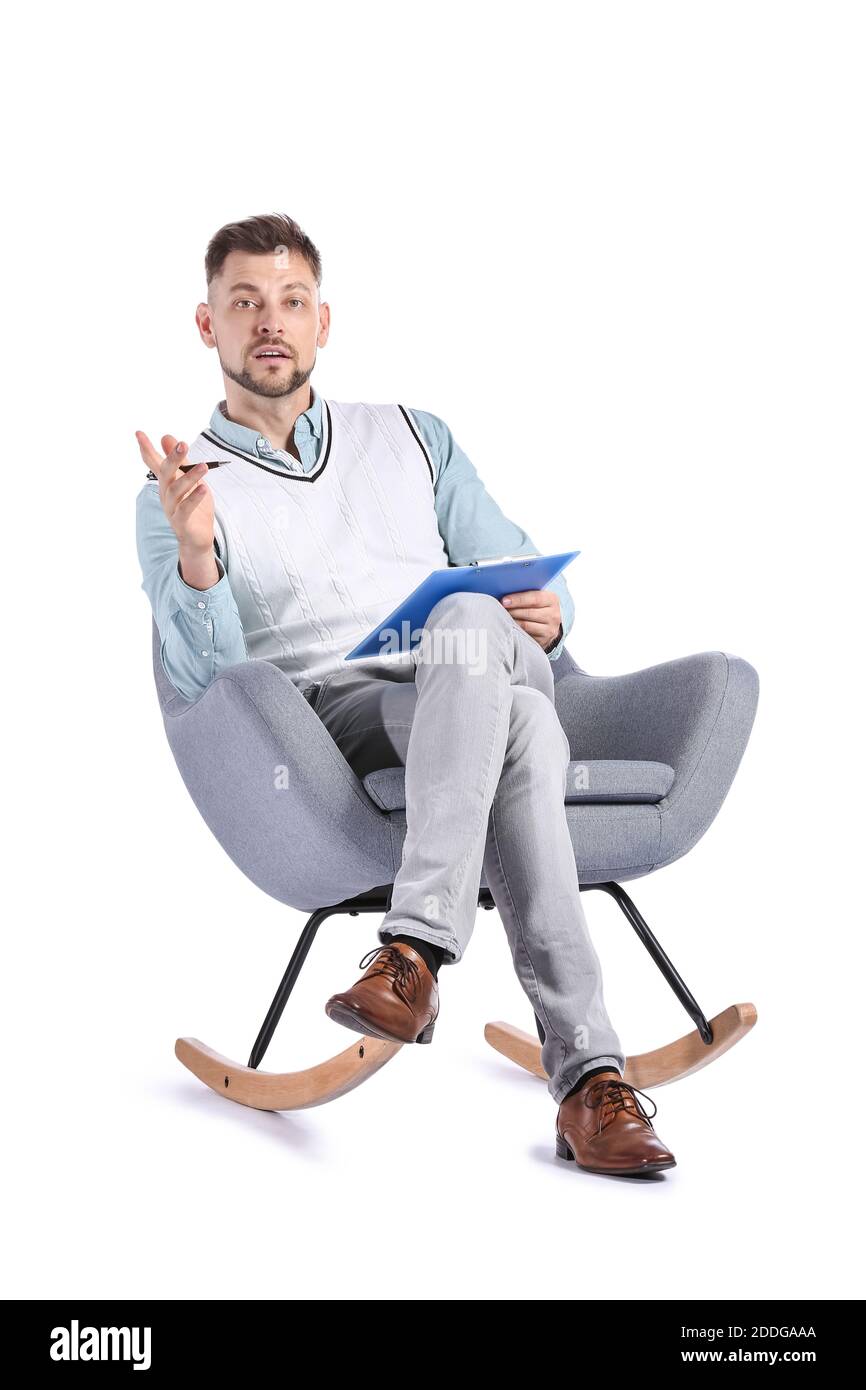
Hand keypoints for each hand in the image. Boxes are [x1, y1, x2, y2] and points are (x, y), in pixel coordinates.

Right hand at [135, 431, 214, 555]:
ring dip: (190, 477)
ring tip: (204, 466)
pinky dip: (194, 498)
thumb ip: (180, 461)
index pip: (153, 463)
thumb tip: (166, 437)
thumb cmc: (194, 507)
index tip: (138, 433)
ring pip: (177, 490)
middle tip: (182, 444)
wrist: (197, 539)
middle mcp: (165, 494)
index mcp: (166, 483)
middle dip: (173, 458)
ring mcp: (172, 508)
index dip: (146, 449)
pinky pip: (186, 508)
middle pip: (165, 473)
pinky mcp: (181, 522)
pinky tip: (204, 488)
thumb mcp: (190, 480)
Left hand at [500, 588, 561, 649]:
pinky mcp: (544, 640)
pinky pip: (526, 635)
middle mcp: (554, 614)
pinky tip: (508, 626)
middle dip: (512, 610)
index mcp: (552, 599)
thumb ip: (525, 594)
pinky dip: (515, 630)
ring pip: (526, 625)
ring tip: (501, 617)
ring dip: (512, 621)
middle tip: (499, 609)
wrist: (548, 624)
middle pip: (529, 612)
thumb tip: (503, 590)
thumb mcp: (536, 597)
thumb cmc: (536, 606)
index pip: (534, 598)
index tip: (504, 601)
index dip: (518, 599)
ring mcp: (550, 629)